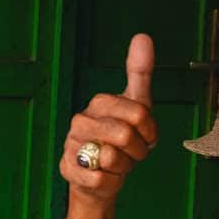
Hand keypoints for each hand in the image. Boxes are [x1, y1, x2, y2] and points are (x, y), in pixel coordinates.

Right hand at [61, 34, 158, 204]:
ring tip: (116, 163)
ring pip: (113, 158)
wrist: (101, 176)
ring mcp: (71, 145)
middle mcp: (80, 121)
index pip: (140, 113)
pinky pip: (102, 179)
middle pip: (126, 135)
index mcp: (98, 103)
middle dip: (138, 150)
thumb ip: (139, 71)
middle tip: (131, 152)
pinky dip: (110, 181)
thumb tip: (142, 36)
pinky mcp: (68, 170)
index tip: (145, 136)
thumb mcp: (136, 105)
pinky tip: (103, 176)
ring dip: (124, 167)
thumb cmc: (121, 139)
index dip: (150, 131)